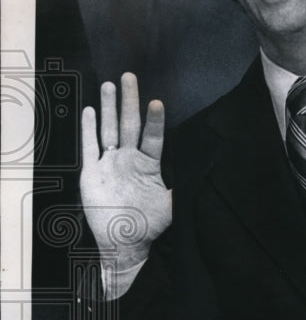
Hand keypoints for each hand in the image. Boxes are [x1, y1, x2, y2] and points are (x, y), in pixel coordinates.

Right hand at [80, 73, 171, 267]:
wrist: (122, 243)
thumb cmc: (148, 226)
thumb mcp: (169, 210)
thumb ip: (180, 195)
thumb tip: (201, 182)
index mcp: (148, 165)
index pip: (152, 137)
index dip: (155, 122)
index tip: (157, 103)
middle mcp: (129, 159)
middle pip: (128, 124)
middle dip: (129, 101)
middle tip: (129, 76)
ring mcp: (110, 164)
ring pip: (108, 130)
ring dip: (107, 108)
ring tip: (109, 85)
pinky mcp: (91, 172)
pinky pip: (90, 147)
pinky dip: (88, 130)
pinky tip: (89, 110)